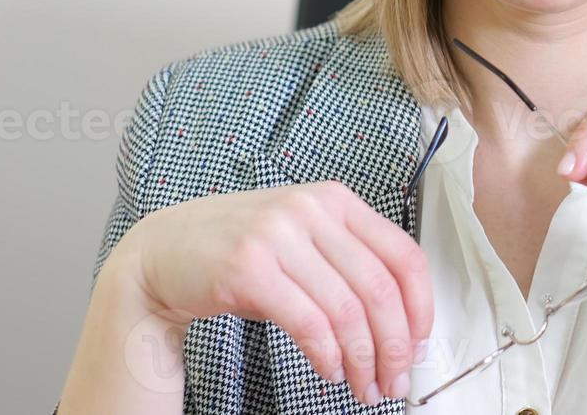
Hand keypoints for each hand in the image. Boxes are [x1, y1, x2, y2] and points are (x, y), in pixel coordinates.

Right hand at [108, 180, 431, 406]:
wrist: (164, 250)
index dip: (422, 308)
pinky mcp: (249, 268)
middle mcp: (311, 210)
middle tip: (396, 379)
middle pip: (380, 288)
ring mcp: (278, 235)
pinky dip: (327, 354)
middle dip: (395, 345)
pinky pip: (307, 322)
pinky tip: (331, 370)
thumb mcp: (304, 241)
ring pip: (347, 309)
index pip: (404, 255)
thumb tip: (403, 324)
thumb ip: (350, 265)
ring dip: (363, 359)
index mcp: (336, 201)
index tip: (421, 345)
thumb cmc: (241, 250)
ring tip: (365, 386)